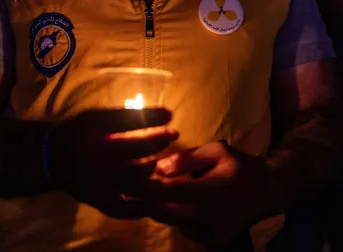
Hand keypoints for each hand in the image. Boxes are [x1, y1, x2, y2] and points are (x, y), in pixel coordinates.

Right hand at [49, 108, 177, 218]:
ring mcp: (93, 178)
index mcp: (89, 126)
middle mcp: (91, 151)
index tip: (170, 115)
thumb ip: (120, 118)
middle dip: (158, 140)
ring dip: (150, 168)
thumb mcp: (93, 117)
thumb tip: (154, 118)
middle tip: (173, 135)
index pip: (125, 119)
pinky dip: (139, 207)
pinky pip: (120, 207)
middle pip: (132, 147)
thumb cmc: (78, 132)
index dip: (151, 116)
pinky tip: (154, 201)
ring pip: (131, 178)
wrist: (51, 157)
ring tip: (158, 161)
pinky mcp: (93, 198)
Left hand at [134, 142, 277, 246]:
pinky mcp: (214, 240)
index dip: (147, 188)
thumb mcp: (217, 152)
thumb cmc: (239, 166)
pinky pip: (185, 229)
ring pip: (174, 222)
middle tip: (128, 192)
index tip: (126, 182)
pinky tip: (174, 204)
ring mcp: (215, 233)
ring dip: (160, 209)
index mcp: (216, 190)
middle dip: (146, 203)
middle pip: (168, 213)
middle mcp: (215, 216)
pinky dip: (176, 217)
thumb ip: (188, 159)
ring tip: (148, 196)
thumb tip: (159, 169)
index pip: (174, 191)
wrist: (267, 192)